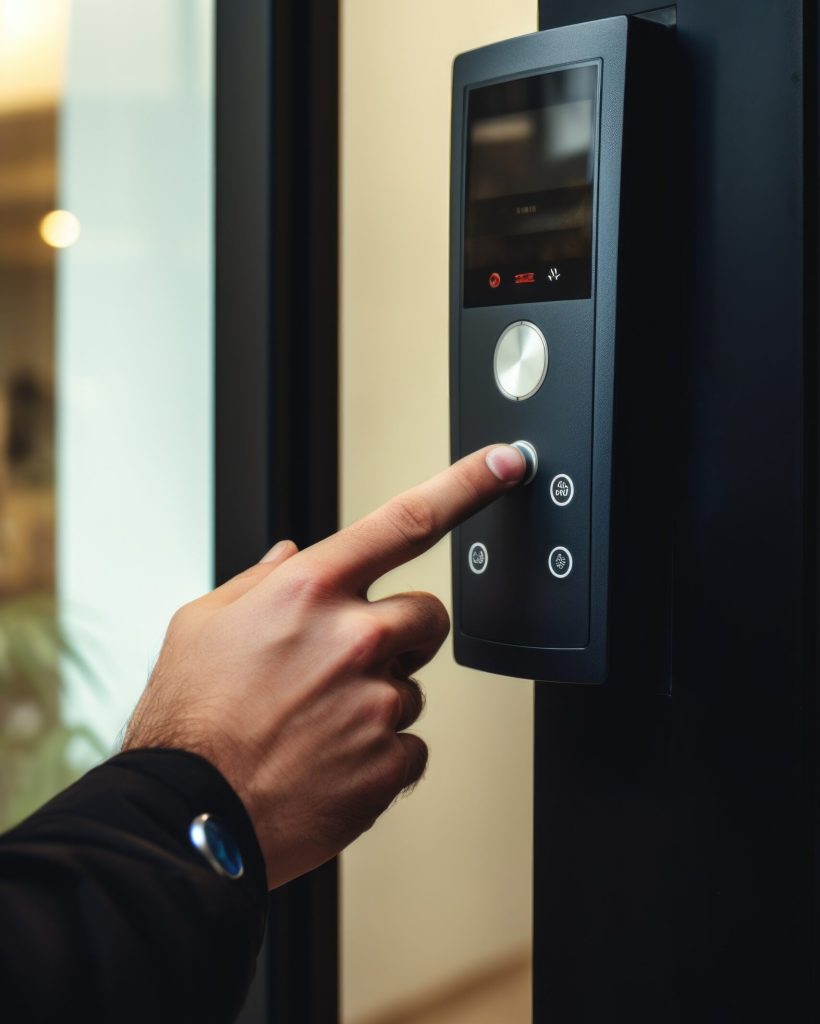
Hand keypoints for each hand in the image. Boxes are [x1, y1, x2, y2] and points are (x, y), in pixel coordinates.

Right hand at [123, 444, 524, 888]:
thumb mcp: (200, 623)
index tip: (504, 464)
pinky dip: (379, 755)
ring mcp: (378, 701)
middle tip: (354, 662)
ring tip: (318, 726)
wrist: (187, 816)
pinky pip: (410, 746)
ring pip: (413, 686)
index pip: (405, 521)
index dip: (465, 486)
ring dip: (380, 700)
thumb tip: (293, 556)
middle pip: (430, 615)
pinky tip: (331, 761)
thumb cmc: (189, 718)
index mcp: (310, 591)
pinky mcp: (389, 760)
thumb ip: (258, 582)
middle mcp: (354, 638)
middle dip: (405, 632)